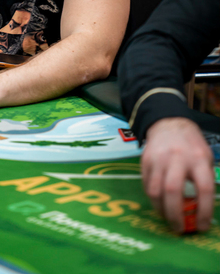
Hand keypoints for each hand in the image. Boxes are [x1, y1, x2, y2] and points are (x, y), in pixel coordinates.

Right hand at [142, 117, 213, 231]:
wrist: (168, 123)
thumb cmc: (191, 145)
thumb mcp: (205, 158)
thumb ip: (204, 180)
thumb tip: (202, 210)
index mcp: (198, 158)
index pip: (204, 188)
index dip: (204, 211)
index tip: (201, 226)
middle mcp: (177, 157)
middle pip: (173, 190)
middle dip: (175, 215)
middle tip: (179, 229)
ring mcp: (158, 158)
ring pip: (155, 190)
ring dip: (161, 210)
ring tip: (167, 217)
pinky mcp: (145, 160)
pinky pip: (146, 185)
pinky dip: (153, 199)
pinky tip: (159, 203)